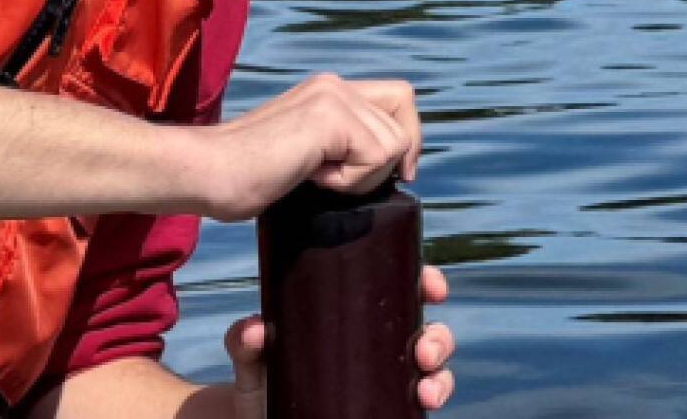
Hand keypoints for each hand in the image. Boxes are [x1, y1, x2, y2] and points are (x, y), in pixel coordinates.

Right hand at [201, 74, 420, 221]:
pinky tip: (311, 177)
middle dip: (393, 157)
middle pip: (405, 113)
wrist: (209, 172)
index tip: (392, 176)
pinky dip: (350, 181)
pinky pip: (376, 158)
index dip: (406, 137)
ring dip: (363, 176)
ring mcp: (330, 95)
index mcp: (328, 90)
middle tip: (350, 178)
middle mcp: (333, 84)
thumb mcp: (307, 152)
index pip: (398, 98)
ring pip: (395, 143)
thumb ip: (340, 144)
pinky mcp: (328, 116)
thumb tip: (394, 166)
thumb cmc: (248, 176)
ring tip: (316, 176)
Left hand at [224, 266, 454, 417]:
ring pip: (434, 368)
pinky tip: (424, 404)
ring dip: (441, 375)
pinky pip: (423, 400)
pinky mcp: (388, 407)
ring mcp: (384, 375)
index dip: (424, 280)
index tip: (432, 286)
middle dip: (438, 337)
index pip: (397, 285)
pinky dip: (434, 397)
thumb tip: (257, 329)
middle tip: (423, 351)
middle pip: (426, 328)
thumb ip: (245, 341)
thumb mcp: (251, 356)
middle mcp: (375, 340)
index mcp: (351, 311)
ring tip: (425, 389)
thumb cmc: (261, 376)